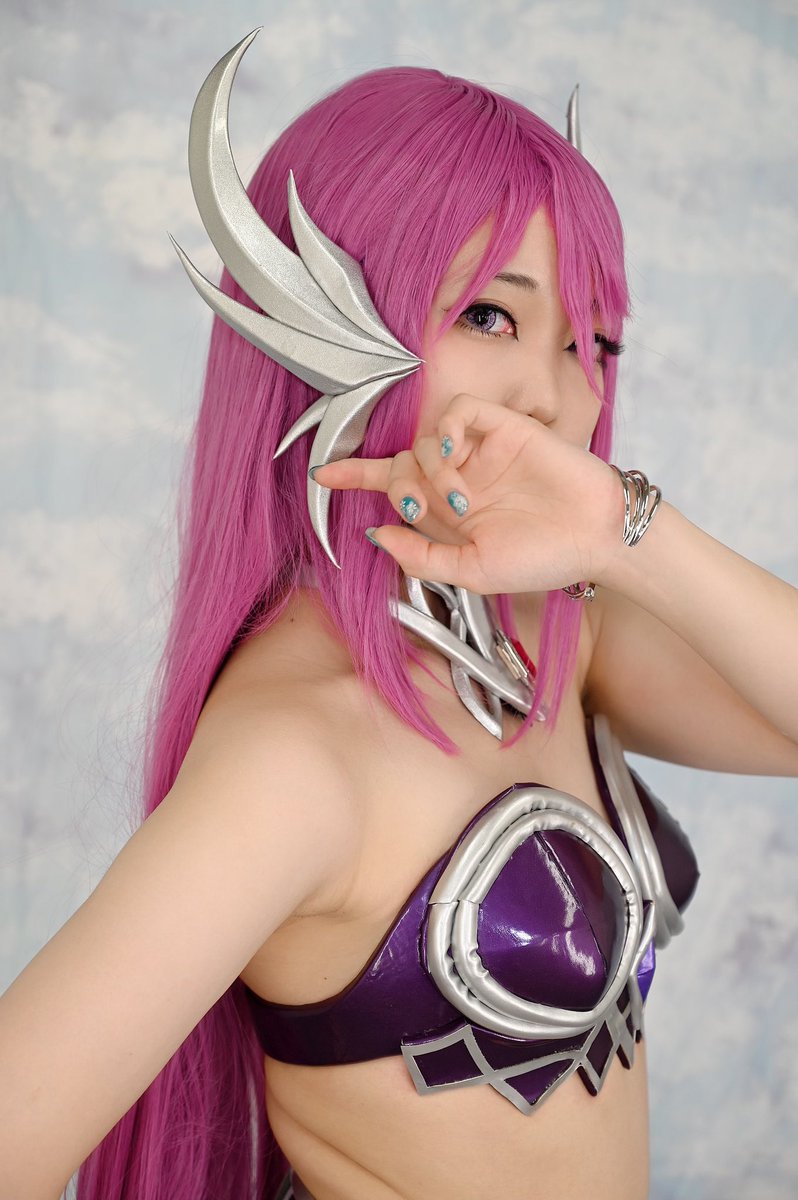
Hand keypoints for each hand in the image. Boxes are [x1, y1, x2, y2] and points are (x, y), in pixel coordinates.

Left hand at [311, 393, 622, 593]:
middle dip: (398, 486)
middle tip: (423, 510)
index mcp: (449, 513)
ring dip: (428, 472)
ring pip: (425, 440)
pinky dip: (446, 430)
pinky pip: (459, 411)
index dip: (355, 476)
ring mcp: (481, 453)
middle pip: (401, 463)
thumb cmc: (543, 559)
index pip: (392, 485)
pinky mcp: (505, 428)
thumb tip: (376, 534)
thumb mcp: (472, 572)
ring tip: (458, 500)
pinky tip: (457, 457)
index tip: (322, 474)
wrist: (598, 538)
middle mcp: (460, 479)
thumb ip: (422, 557)